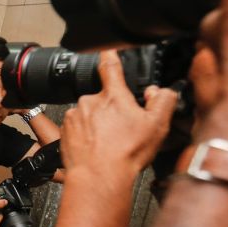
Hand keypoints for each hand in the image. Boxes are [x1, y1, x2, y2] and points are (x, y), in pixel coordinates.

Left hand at [61, 51, 176, 178]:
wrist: (98, 176)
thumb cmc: (126, 153)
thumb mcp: (157, 125)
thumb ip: (163, 101)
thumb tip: (158, 91)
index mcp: (113, 96)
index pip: (110, 67)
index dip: (110, 55)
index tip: (107, 50)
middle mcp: (90, 101)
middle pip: (103, 99)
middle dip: (112, 110)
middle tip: (122, 130)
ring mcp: (75, 115)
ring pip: (90, 114)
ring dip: (97, 123)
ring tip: (109, 143)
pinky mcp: (65, 130)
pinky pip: (77, 127)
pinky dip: (85, 134)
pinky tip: (96, 147)